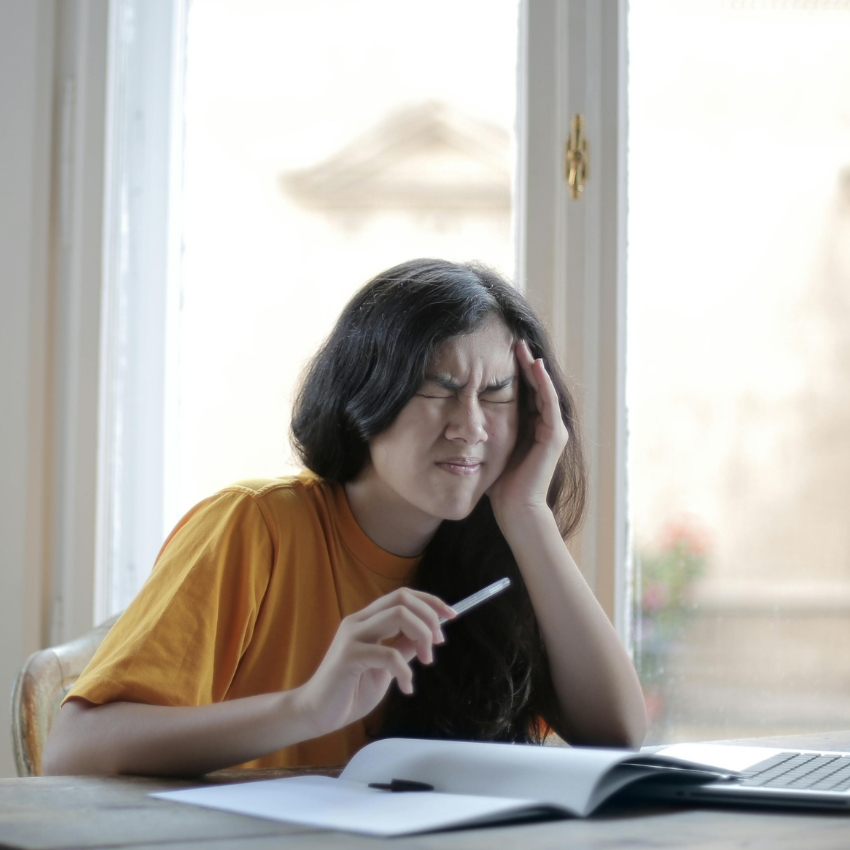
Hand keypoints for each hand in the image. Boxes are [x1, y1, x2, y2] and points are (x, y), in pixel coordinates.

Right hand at [295, 588, 454, 737]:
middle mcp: (359, 621)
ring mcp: (352, 636)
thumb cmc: (350, 691)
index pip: (403, 595)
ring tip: (427, 661)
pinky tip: (406, 687)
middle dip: (430, 616)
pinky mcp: (349, 656)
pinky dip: (405, 671)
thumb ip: (402, 648)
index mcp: (367, 620)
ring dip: (422, 636)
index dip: (430, 602)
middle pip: (403, 599)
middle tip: (439, 643)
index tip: (451, 616)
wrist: (317, 713)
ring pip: (399, 615)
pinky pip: (389, 654)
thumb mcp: (386, 667)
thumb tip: (427, 636)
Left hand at [487, 340, 567, 516]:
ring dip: (534, 367)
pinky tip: (534, 366)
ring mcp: (552, 430)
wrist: (515, 508)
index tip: (498, 352)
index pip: (523, 392)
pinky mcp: (555, 436)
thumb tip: (458, 417)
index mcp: (529, 427)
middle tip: (513, 340)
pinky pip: (549, 402)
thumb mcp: (489, 447)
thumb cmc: (500, 484)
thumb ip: (482, 431)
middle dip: (524, 363)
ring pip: (544, 389)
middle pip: (535, 386)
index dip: (513, 372)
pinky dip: (543, 383)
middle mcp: (544, 425)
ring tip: (523, 347)